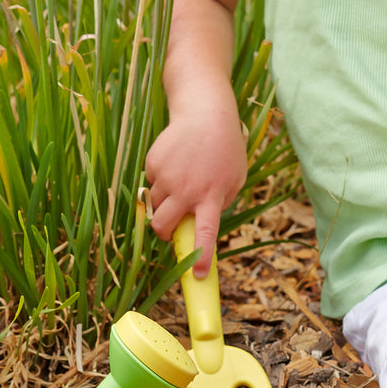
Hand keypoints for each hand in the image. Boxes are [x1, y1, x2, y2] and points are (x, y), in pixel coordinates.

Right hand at [145, 106, 246, 275]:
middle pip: (163, 226)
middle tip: (170, 228)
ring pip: (155, 204)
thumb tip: (200, 222)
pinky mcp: (153, 163)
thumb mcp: (235, 179)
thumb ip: (221, 203)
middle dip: (163, 233)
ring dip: (164, 201)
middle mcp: (187, 190)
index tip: (195, 275)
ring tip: (182, 179)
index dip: (199, 257)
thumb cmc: (225, 148)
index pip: (205, 234)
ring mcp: (167, 176)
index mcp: (211, 197)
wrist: (205, 112)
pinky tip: (175, 162)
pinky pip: (151, 182)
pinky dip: (160, 179)